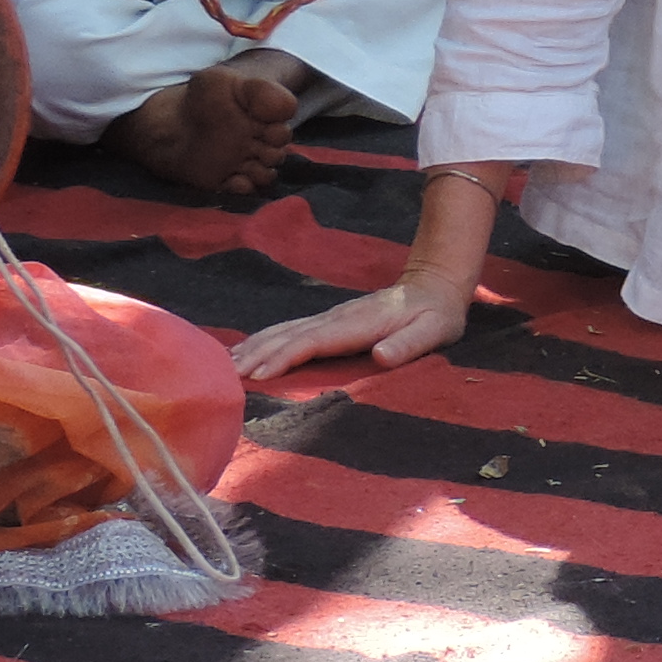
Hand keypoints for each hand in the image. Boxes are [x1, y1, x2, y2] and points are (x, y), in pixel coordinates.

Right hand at [234, 269, 476, 383]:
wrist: (434, 285)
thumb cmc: (435, 315)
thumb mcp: (433, 331)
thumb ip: (408, 344)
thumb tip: (381, 356)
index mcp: (356, 324)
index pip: (313, 341)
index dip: (284, 357)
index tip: (258, 373)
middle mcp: (336, 318)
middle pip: (288, 335)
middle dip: (257, 354)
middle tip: (227, 376)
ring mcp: (330, 318)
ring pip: (284, 331)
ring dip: (254, 346)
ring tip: (226, 365)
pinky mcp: (329, 321)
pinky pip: (289, 331)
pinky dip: (264, 340)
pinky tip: (248, 350)